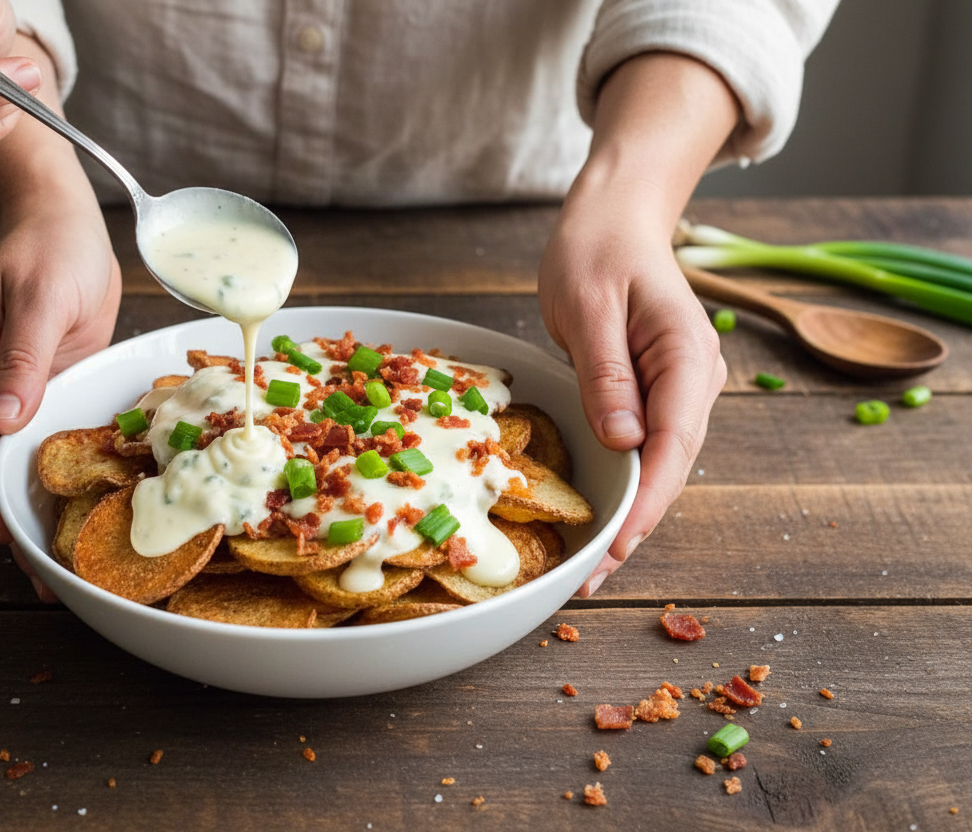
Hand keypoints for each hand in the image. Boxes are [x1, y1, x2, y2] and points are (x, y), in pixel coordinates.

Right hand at [0, 205, 121, 600]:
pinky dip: (56, 474)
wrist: (66, 221)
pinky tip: (78, 509)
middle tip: (40, 571)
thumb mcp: (40, 300)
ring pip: (14, 458)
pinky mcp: (41, 390)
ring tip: (60, 559)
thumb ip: (21, 360)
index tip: (6, 531)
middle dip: (8, 513)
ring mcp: (10, 390)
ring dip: (33, 503)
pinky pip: (44, 440)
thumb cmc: (50, 249)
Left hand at [540, 205, 725, 596]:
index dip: (645, 505)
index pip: (673, 446)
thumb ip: (607, 373)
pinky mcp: (655, 394)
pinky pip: (642, 449)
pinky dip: (622, 486)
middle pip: (670, 468)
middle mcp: (693, 381)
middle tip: (587, 581)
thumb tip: (623, 442)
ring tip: (588, 566)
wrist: (612, 219)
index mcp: (687, 357)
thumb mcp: (589, 305)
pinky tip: (597, 518)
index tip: (615, 551)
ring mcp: (678, 390)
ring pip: (658, 466)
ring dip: (629, 515)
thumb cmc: (596, 249)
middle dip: (634, 526)